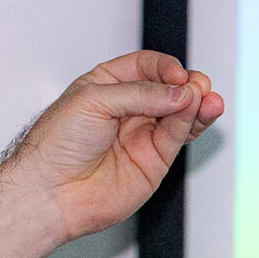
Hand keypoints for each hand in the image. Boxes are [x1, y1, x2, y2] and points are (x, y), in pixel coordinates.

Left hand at [6, 50, 225, 241]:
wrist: (49, 191)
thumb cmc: (55, 144)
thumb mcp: (92, 101)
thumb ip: (140, 94)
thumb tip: (181, 93)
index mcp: (104, 86)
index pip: (145, 66)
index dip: (164, 67)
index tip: (176, 74)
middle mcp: (125, 109)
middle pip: (168, 88)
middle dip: (187, 84)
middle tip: (199, 85)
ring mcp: (141, 134)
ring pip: (181, 111)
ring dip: (199, 102)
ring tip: (209, 98)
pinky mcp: (154, 159)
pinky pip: (179, 134)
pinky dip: (193, 121)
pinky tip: (200, 110)